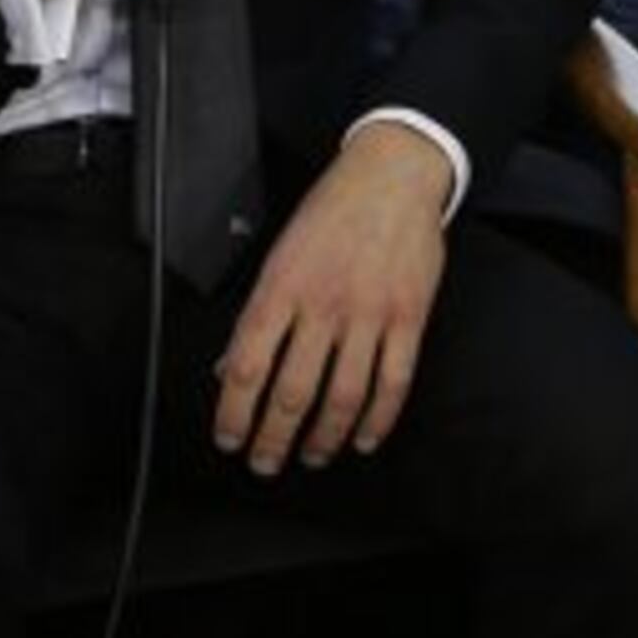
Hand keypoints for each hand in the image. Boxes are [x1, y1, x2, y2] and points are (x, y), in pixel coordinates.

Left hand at [210, 123, 454, 473]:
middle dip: (274, 438)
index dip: (234, 412)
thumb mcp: (280, 254)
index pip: (247, 366)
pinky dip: (378, 419)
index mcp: (282, 288)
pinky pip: (394, 381)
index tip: (229, 438)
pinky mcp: (408, 317)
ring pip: (343, 395)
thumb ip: (259, 312)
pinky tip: (363, 437)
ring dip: (324, 437)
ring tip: (312, 456)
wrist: (392, 176)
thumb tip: (233, 366)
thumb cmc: (333, 211)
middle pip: (293, 391)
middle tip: (265, 461)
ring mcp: (369, 313)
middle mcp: (324, 304)